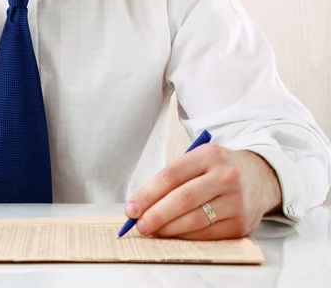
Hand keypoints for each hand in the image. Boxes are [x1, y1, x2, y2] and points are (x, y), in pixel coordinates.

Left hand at [125, 145, 281, 239]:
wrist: (260, 176)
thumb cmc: (220, 168)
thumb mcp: (200, 159)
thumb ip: (174, 177)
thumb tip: (143, 203)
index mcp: (209, 155)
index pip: (171, 175)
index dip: (148, 194)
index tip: (132, 208)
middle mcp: (224, 176)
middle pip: (182, 198)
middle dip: (156, 214)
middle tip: (139, 225)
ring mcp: (235, 200)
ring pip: (194, 219)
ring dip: (168, 229)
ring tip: (153, 231)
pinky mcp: (241, 223)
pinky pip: (207, 234)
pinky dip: (186, 237)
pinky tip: (175, 236)